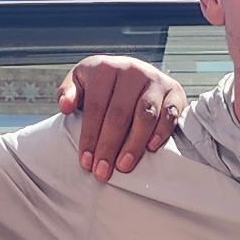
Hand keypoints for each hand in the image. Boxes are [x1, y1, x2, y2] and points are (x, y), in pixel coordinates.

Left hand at [58, 54, 186, 179]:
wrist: (135, 71)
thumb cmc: (103, 84)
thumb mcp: (80, 81)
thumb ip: (67, 92)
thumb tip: (65, 107)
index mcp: (105, 68)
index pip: (95, 107)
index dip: (90, 136)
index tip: (86, 162)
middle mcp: (131, 70)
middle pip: (119, 114)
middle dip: (109, 146)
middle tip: (102, 172)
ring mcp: (155, 80)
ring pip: (145, 116)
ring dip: (134, 144)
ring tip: (123, 166)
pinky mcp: (174, 91)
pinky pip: (169, 114)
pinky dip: (161, 132)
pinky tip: (150, 148)